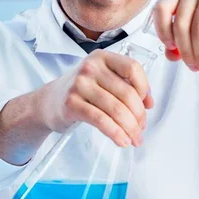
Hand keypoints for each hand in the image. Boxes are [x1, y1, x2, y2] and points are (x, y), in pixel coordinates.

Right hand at [39, 50, 153, 146]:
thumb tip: (149, 103)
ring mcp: (80, 84)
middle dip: (139, 116)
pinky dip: (116, 133)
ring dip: (130, 128)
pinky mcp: (72, 103)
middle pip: (127, 93)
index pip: (133, 68)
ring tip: (134, 139)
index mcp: (103, 57)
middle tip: (141, 129)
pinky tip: (122, 141)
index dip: (145, 88)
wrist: (48, 102)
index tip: (146, 104)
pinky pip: (101, 121)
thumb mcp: (104, 80)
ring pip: (116, 109)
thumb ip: (127, 86)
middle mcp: (91, 67)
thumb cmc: (81, 90)